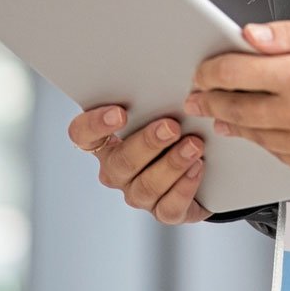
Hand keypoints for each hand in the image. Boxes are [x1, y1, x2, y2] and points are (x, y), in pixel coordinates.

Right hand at [68, 105, 210, 224]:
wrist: (207, 164)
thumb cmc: (177, 124)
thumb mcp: (164, 108)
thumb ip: (157, 97)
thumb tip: (171, 79)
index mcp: (107, 141)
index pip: (82, 134)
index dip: (95, 125)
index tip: (120, 112)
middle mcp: (116, 170)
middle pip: (120, 162)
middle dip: (147, 143)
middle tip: (172, 126)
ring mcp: (138, 194)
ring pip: (146, 186)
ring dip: (172, 164)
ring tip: (195, 146)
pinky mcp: (164, 212)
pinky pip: (168, 208)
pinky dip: (184, 187)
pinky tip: (198, 168)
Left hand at [184, 20, 289, 183]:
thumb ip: (288, 35)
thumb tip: (249, 34)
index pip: (236, 73)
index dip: (212, 71)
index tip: (204, 71)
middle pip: (237, 109)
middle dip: (213, 100)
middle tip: (200, 97)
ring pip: (255, 136)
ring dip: (234, 124)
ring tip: (225, 115)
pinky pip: (278, 155)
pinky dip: (265, 142)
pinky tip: (262, 131)